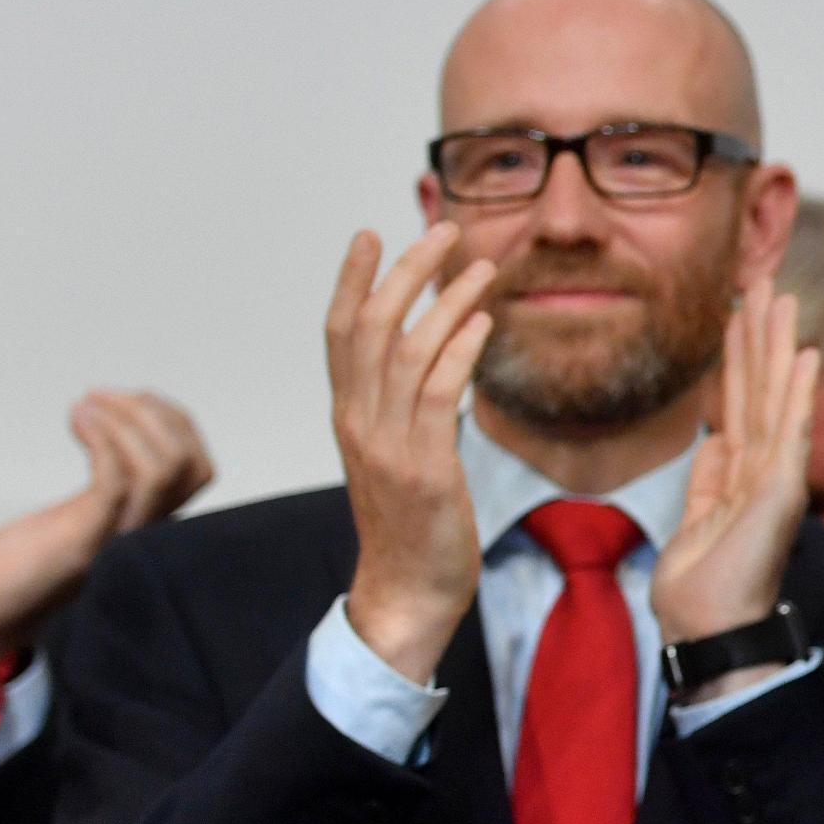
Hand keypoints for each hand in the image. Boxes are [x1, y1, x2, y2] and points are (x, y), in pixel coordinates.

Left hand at [0, 391, 215, 659]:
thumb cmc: (27, 562)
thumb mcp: (81, 514)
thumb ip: (110, 485)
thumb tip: (120, 423)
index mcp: (150, 522)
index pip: (198, 467)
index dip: (174, 420)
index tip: (130, 397)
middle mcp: (144, 530)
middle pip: (188, 464)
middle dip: (151, 414)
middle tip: (101, 397)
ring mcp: (117, 538)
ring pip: (161, 470)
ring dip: (127, 421)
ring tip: (85, 406)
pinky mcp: (84, 542)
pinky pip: (115, 484)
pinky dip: (104, 442)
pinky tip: (79, 423)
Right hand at [328, 225, 495, 683]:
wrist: (406, 594)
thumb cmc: (412, 528)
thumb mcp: (398, 458)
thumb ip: (404, 410)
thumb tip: (431, 362)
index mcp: (350, 417)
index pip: (339, 333)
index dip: (353, 279)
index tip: (369, 233)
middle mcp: (358, 423)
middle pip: (369, 326)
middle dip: (405, 270)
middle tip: (443, 229)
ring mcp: (387, 445)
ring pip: (406, 351)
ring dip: (446, 300)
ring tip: (482, 265)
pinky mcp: (423, 469)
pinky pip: (436, 395)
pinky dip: (459, 351)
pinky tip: (483, 323)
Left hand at [653, 280, 817, 683]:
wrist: (708, 631)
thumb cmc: (701, 590)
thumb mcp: (693, 519)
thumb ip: (708, 477)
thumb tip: (713, 438)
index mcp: (740, 474)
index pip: (737, 401)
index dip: (735, 355)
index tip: (735, 311)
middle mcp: (764, 469)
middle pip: (760, 387)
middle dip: (759, 332)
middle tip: (761, 278)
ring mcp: (777, 478)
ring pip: (774, 396)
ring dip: (778, 344)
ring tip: (780, 295)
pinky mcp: (783, 492)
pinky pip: (790, 431)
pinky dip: (798, 393)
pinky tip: (804, 355)